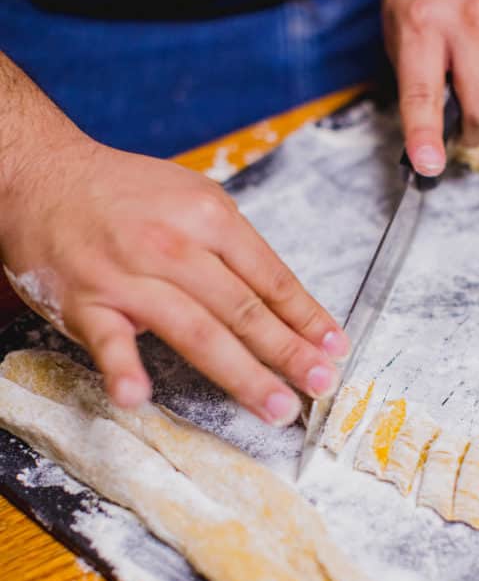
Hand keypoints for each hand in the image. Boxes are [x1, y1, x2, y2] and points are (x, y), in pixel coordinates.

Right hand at [0, 132, 347, 423]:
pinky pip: (108, 341)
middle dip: (288, 352)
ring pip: (196, 331)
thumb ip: (232, 246)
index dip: (307, 317)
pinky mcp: (87, 302)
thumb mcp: (191, 198)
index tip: (334, 347)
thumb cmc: (123, 194)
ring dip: (241, 373)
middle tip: (320, 385)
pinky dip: (123, 369)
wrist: (43, 175)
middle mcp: (174, 246)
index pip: (271, 277)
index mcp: (208, 217)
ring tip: (276, 406)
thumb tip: (280, 299)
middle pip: (243, 309)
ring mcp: (130, 277)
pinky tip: (139, 396)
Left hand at [383, 0, 478, 171]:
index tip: (429, 166)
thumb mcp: (398, 16)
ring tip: (474, 56)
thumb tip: (428, 126)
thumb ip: (412, 71)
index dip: (425, 135)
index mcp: (424, 23)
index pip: (423, 93)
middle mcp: (472, 22)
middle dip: (473, 132)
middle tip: (462, 129)